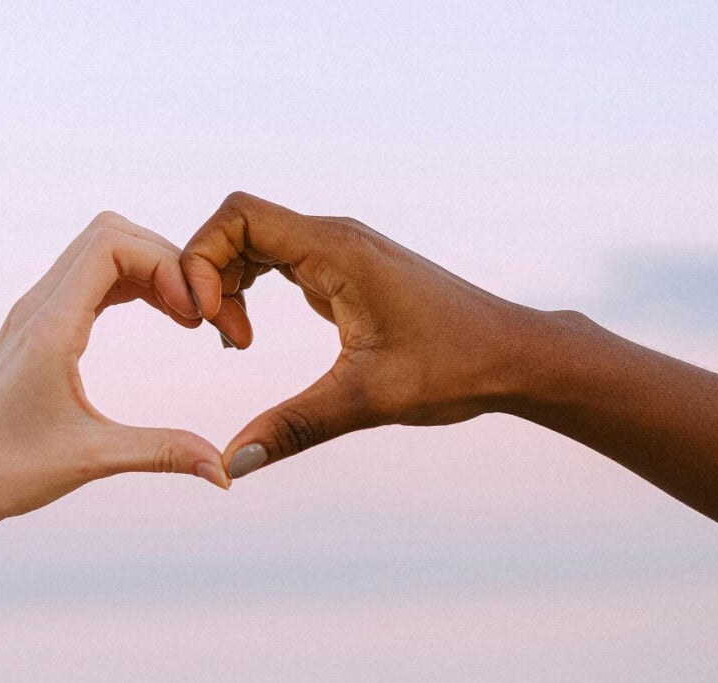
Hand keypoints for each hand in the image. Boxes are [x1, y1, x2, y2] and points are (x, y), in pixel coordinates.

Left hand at [0, 210, 228, 526]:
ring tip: (189, 315)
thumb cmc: (6, 471)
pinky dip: (133, 283)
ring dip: (151, 269)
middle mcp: (39, 305)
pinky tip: (161, 315)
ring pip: (101, 249)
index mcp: (50, 326)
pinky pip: (92, 276)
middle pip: (111, 233)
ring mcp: (37, 310)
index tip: (196, 313)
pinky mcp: (40, 324)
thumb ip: (163, 453)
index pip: (112, 244)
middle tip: (203, 312)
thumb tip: (224, 470)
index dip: (165, 263)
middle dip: (167, 260)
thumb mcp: (92, 459)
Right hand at [181, 192, 534, 477]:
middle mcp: (335, 238)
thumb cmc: (455, 366)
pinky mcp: (344, 270)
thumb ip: (295, 427)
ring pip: (255, 243)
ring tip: (236, 340)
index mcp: (336, 250)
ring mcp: (340, 251)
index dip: (203, 257)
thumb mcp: (368, 399)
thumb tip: (232, 464)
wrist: (514, 354)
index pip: (239, 216)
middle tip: (219, 337)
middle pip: (238, 227)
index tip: (207, 319)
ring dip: (228, 284)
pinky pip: (277, 261)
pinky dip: (250, 290)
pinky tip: (251, 335)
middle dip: (209, 275)